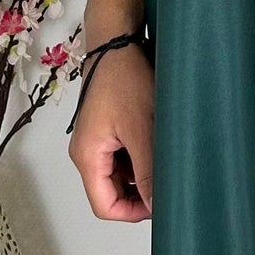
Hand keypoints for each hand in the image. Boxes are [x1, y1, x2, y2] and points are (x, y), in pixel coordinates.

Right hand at [67, 39, 155, 219]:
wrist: (117, 42)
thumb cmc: (124, 80)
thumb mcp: (142, 129)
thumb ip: (148, 172)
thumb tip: (156, 206)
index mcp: (87, 157)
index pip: (105, 206)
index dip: (133, 212)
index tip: (161, 201)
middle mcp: (86, 153)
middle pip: (110, 193)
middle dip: (139, 192)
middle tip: (167, 178)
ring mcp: (95, 141)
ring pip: (118, 176)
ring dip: (141, 174)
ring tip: (163, 155)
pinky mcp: (105, 130)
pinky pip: (121, 157)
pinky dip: (139, 157)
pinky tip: (156, 142)